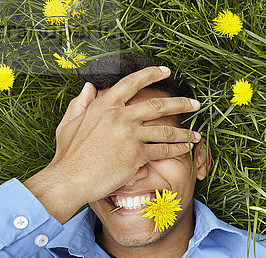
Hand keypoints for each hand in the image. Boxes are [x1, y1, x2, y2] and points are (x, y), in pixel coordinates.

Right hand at [48, 66, 200, 206]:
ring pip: (165, 130)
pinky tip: (187, 149)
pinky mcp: (136, 155)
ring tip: (197, 135)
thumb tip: (88, 86)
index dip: (151, 74)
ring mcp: (129, 135)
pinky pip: (163, 150)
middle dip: (181, 104)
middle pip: (157, 105)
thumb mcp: (69, 123)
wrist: (70, 179)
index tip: (167, 71)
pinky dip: (178, 149)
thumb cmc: (69, 155)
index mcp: (103, 105)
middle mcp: (119, 116)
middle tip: (196, 104)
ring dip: (184, 133)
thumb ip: (80, 103)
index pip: (131, 83)